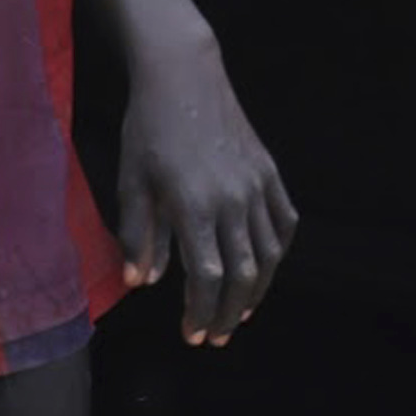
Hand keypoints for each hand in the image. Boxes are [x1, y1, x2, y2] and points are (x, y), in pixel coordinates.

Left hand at [109, 37, 294, 343]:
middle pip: (241, 274)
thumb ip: (137, 236)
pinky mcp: (270, 172)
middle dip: (226, 313)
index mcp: (193, 205)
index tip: (192, 336)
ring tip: (237, 313)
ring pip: (268, 254)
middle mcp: (232, 200)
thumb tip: (141, 283)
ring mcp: (257, 186)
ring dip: (255, 290)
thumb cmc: (147, 130)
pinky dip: (277, 252)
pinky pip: (284, 223)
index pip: (205, 277)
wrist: (183, 78)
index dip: (200, 312)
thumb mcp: (131, 182)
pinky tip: (262, 268)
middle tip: (213, 337)